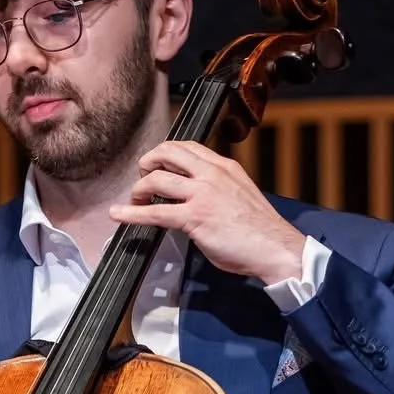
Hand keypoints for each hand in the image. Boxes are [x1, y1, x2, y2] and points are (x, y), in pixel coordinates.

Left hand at [109, 141, 305, 284]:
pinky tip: (119, 215)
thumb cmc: (260, 229)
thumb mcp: (240, 195)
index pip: (188, 147)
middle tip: (141, 177)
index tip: (156, 164)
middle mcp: (212, 174)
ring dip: (139, 189)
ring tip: (134, 200)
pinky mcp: (195, 218)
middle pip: (168, 153)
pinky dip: (132, 213)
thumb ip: (218, 189)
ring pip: (157, 179)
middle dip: (147, 163)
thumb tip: (197, 196)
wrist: (274, 246)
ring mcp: (202, 195)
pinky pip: (156, 212)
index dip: (166, 153)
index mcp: (224, 167)